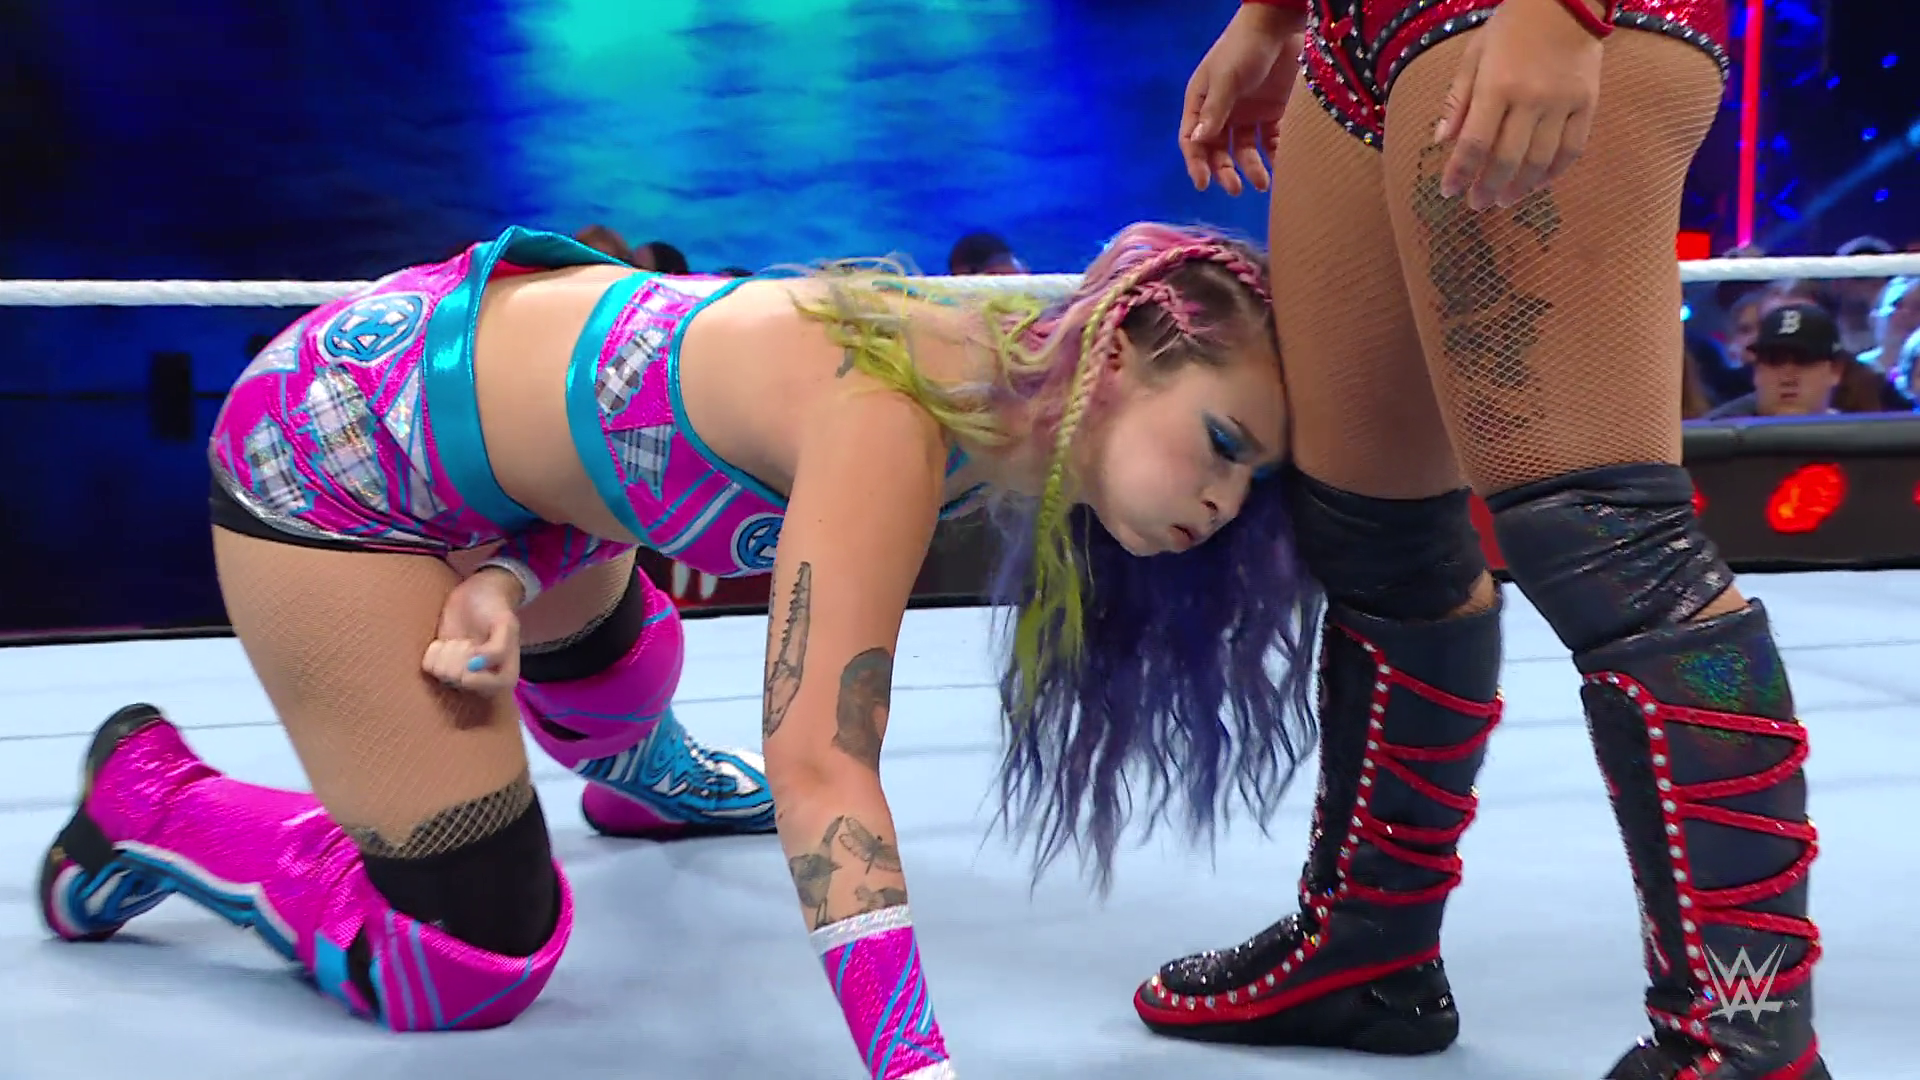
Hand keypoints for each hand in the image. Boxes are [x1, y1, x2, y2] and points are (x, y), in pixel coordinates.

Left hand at [422, 567, 521, 693]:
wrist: (476, 594)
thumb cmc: (494, 607)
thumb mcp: (505, 623)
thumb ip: (498, 648)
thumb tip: (475, 666)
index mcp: (505, 675)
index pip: (488, 689)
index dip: (475, 672)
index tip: (472, 649)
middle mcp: (482, 680)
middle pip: (460, 681)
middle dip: (459, 655)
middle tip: (468, 640)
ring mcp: (460, 674)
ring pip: (443, 674)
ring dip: (447, 652)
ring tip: (459, 640)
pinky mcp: (441, 666)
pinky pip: (429, 667)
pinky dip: (433, 651)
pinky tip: (445, 642)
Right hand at [1180, 5, 1306, 194]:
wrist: (1280, 25)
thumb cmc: (1244, 48)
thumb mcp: (1226, 78)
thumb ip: (1214, 111)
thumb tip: (1197, 143)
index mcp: (1202, 103)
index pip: (1192, 140)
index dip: (1196, 163)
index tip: (1204, 183)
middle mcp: (1221, 113)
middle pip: (1217, 151)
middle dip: (1224, 171)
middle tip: (1236, 189)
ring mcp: (1247, 114)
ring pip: (1244, 151)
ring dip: (1251, 168)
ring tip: (1263, 183)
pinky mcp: (1271, 113)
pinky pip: (1270, 142)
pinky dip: (1274, 156)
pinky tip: (1280, 167)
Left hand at [1433, 0, 1604, 209]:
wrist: (1566, 1)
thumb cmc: (1512, 27)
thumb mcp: (1474, 54)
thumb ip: (1457, 99)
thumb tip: (1441, 140)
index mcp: (1496, 86)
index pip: (1473, 144)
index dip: (1459, 174)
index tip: (1450, 191)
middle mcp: (1530, 99)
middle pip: (1506, 160)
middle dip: (1488, 188)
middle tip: (1477, 204)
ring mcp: (1562, 103)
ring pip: (1540, 161)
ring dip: (1520, 187)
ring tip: (1504, 199)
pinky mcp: (1587, 104)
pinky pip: (1572, 149)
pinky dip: (1554, 173)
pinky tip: (1538, 183)